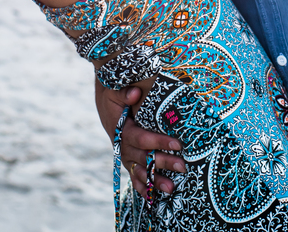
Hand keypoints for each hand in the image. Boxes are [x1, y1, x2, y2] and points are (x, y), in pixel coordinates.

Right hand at [94, 78, 184, 194]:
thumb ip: (124, 92)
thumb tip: (135, 93)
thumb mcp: (115, 90)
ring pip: (139, 170)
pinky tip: (153, 198)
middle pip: (143, 157)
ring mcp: (124, 154)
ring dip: (154, 180)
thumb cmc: (113, 93)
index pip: (140, 138)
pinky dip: (142, 187)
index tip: (177, 143)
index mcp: (121, 129)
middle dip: (163, 163)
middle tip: (182, 166)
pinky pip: (134, 175)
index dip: (158, 142)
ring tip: (171, 189)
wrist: (104, 99)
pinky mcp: (127, 158)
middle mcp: (122, 145)